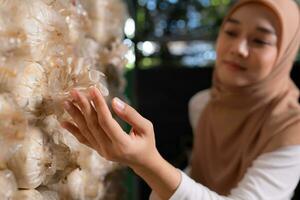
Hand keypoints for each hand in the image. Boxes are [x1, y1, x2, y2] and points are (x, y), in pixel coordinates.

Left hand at [62, 87, 180, 199]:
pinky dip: (74, 130)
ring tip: (67, 102)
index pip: (106, 122)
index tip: (93, 89)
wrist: (143, 162)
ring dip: (75, 116)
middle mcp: (109, 150)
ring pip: (86, 131)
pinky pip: (84, 139)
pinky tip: (63, 122)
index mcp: (122, 144)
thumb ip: (131, 115)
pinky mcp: (98, 150)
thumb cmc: (147, 142)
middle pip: (93, 125)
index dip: (99, 105)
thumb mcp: (146, 128)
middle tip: (75, 92)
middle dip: (83, 107)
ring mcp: (102, 151)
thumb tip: (115, 101)